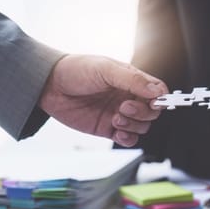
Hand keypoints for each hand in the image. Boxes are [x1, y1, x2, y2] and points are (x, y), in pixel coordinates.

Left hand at [39, 54, 167, 146]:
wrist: (49, 86)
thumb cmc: (76, 70)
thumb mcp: (106, 69)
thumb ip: (133, 80)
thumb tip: (157, 92)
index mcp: (131, 80)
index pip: (157, 92)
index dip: (160, 99)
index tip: (155, 103)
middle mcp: (128, 97)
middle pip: (152, 112)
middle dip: (143, 113)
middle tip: (123, 107)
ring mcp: (118, 114)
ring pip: (142, 127)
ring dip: (133, 125)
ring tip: (115, 118)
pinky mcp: (107, 128)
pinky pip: (127, 139)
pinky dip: (127, 138)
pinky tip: (117, 131)